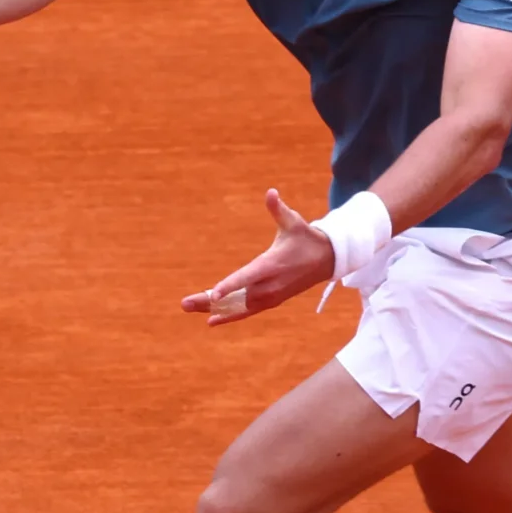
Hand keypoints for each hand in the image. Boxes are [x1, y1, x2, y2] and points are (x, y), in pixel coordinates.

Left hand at [181, 189, 334, 326]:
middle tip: (184, 304)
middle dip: (210, 301)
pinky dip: (230, 316)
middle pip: (235, 297)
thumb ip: (278, 209)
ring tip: (188, 307)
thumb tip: (270, 193)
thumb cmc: (306, 237)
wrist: (327, 260)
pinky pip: (247, 312)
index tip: (213, 294)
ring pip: (238, 307)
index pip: (247, 278)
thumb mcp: (293, 221)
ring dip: (214, 308)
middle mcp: (269, 285)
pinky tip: (211, 320)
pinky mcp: (271, 302)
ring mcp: (270, 297)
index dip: (229, 286)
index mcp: (271, 265)